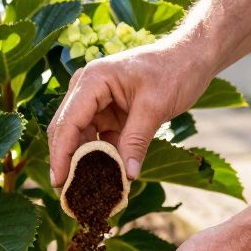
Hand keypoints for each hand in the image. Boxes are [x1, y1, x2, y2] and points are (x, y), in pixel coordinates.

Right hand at [47, 41, 213, 185]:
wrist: (191, 56)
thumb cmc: (175, 71)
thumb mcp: (155, 106)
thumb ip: (137, 140)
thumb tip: (125, 175)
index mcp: (92, 81)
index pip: (67, 122)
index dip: (60, 154)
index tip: (59, 183)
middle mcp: (87, 90)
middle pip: (67, 131)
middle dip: (68, 162)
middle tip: (70, 194)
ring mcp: (96, 102)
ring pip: (81, 139)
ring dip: (86, 163)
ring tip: (89, 191)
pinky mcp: (108, 113)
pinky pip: (98, 139)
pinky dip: (102, 158)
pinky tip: (107, 178)